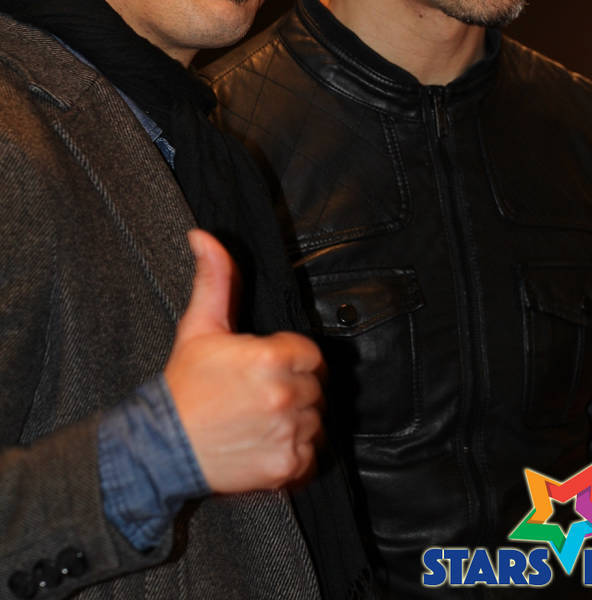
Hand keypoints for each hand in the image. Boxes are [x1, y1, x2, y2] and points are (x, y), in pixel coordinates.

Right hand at [164, 229, 323, 492]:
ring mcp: (288, 432)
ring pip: (316, 420)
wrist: (163, 448)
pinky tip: (265, 443)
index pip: (310, 353)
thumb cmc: (184, 387)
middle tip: (260, 395)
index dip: (290, 359)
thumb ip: (215, 279)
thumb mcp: (199, 326)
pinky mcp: (287, 466)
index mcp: (272, 357)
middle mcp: (285, 395)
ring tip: (260, 419)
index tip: (268, 368)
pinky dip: (295, 452)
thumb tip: (205, 238)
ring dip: (297, 420)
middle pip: (315, 386)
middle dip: (294, 387)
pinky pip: (311, 455)